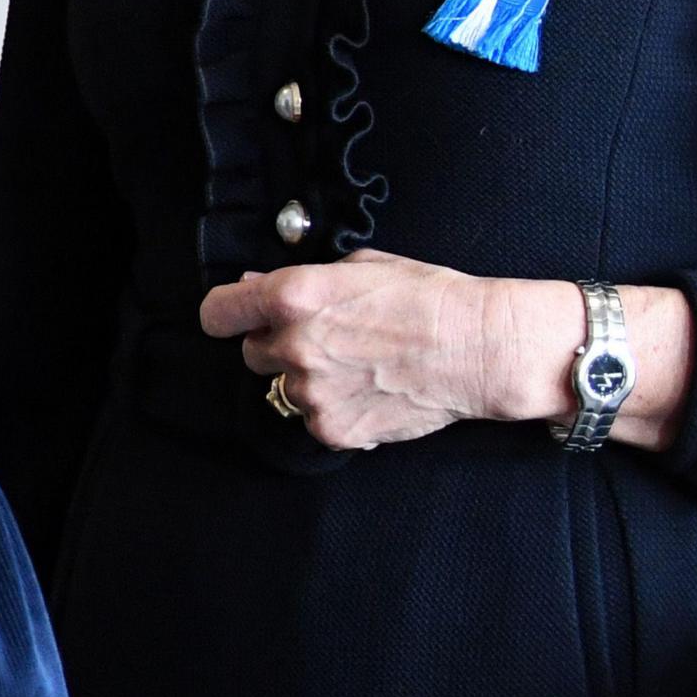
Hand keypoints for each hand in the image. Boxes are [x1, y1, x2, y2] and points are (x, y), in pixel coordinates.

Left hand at [198, 250, 573, 450]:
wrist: (480, 349)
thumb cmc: (427, 298)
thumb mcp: (358, 267)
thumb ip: (299, 280)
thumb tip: (254, 286)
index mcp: (291, 297)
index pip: (217, 313)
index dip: (227, 315)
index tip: (237, 317)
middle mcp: (293, 345)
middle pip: (252, 353)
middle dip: (279, 346)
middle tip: (326, 341)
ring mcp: (312, 391)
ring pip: (284, 388)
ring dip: (309, 380)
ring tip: (359, 367)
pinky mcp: (333, 428)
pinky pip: (313, 420)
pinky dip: (334, 410)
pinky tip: (370, 393)